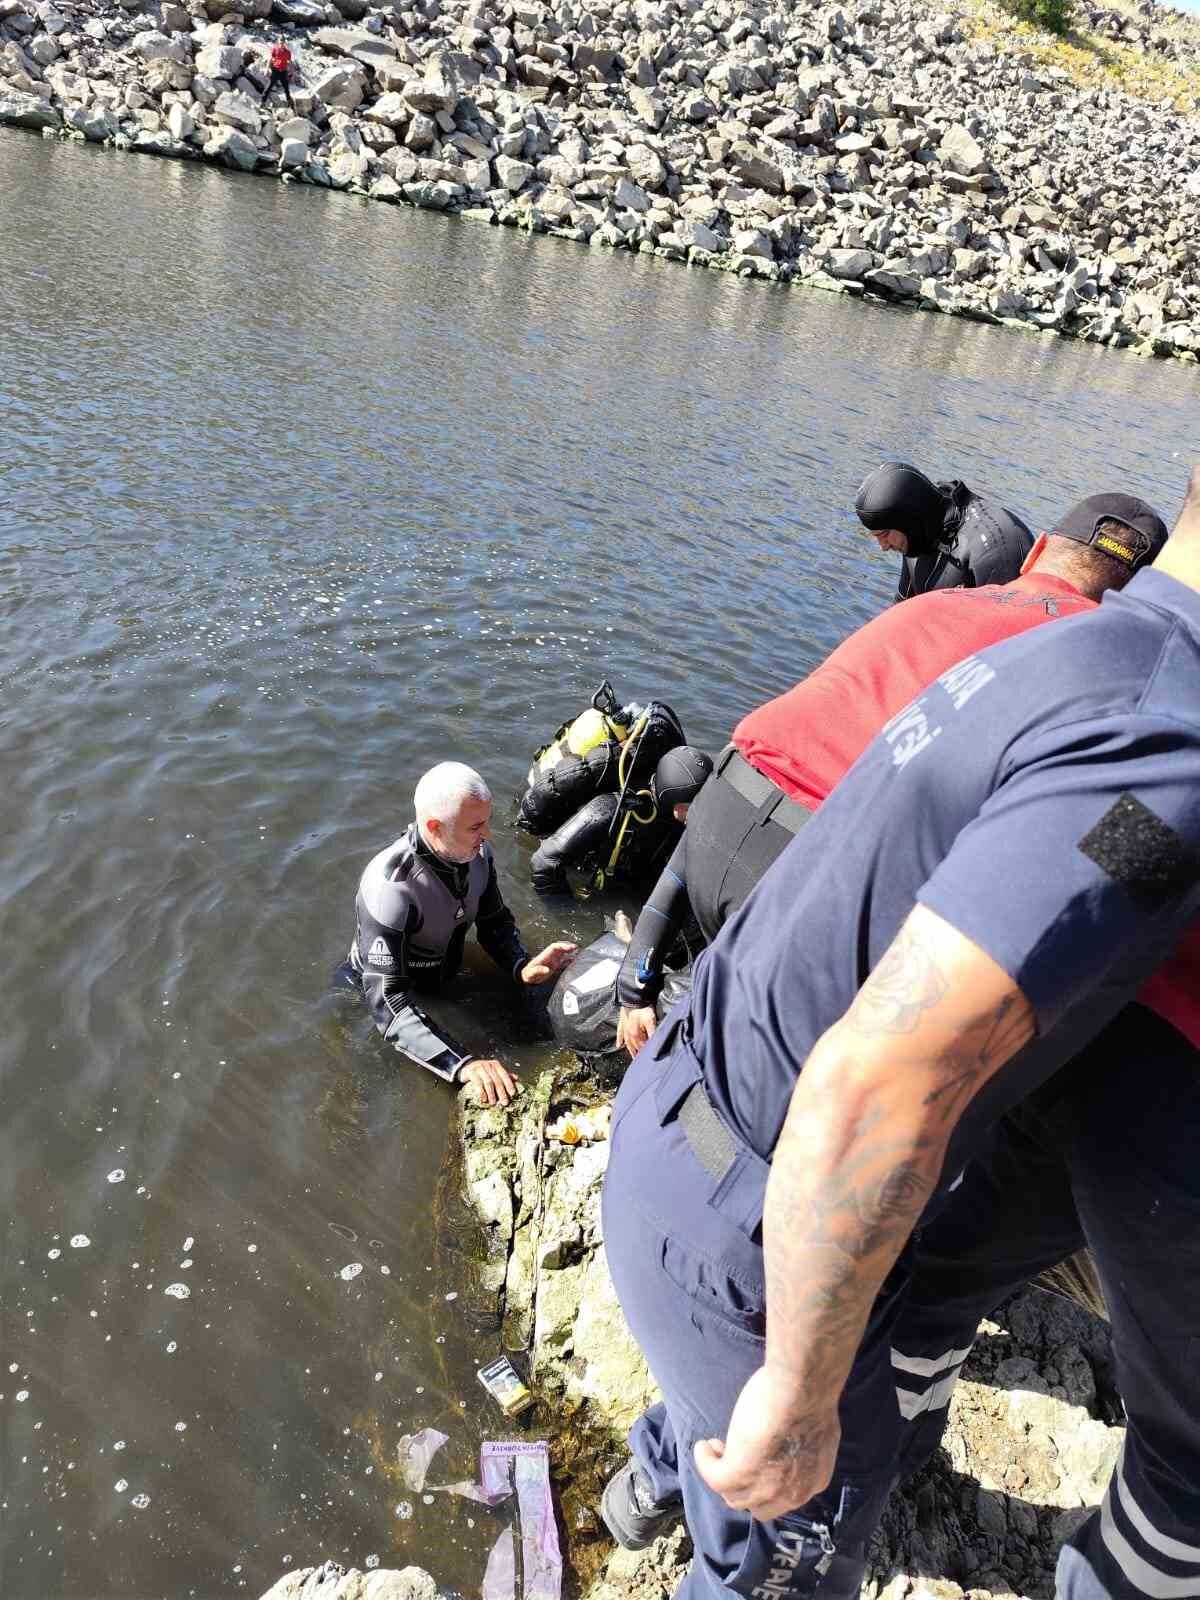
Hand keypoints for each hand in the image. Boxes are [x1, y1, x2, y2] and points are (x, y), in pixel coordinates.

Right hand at [460, 1059, 520, 1106]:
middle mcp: (489, 1066)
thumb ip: (503, 1075)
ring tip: (493, 1103)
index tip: (512, 1094)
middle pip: (497, 1080)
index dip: (509, 1084)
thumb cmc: (482, 1071)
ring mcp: (480, 1068)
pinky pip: (478, 1083)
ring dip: (492, 1094)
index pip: (505, 1075)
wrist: (466, 1066)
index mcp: (496, 1065)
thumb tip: (516, 1078)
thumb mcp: (493, 1071)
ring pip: (488, 1082)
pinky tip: (483, 1099)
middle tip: (504, 1103)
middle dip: (501, 1092)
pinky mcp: (471, 1072)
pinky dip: (481, 1092)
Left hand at [520, 941, 577, 984]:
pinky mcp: (555, 965)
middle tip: (576, 947)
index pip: (555, 947)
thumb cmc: (528, 975)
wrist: (528, 978)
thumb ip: (538, 970)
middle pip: (560, 947)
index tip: (570, 947)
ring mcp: (553, 960)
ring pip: (563, 953)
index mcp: (545, 956)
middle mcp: (550, 956)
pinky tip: (574, 960)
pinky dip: (569, 959)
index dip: (563, 946)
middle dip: (568, 946)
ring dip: (569, 951)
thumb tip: (546, 969)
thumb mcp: (531, 973)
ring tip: (578, 951)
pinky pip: (563, 960)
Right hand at [616, 1004, 656, 1056]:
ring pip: (627, 1043)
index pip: (642, 1047)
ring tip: (632, 1057)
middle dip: (638, 1054)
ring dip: (630, 1050)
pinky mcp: (622, 1022)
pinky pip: (619, 1034)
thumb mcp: (651, 1022)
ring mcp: (624, 1028)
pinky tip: (619, 1045)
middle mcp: (629, 1033)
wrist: (634, 997)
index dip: (646, 1053)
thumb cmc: (643, 1008)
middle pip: (634, 1047)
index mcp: (636, 1034)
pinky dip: (619, 1040)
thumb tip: (654, 1044)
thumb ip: (652, 1034)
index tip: (648, 1059)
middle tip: (640, 1061)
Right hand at [694, 1365, 839, 1520]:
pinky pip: (714, 1478)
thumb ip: (803, 1447)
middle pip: (759, 1506)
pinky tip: (704, 1446)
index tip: (758, 1455)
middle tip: (736, 1455)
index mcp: (813, 1481)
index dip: (766, 1479)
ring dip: (722, 1474)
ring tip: (716, 1446)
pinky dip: (705, 1463)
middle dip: (745, 1485)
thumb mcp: (815, 1431)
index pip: (784, 1497)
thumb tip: (792, 1444)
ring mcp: (765, 1487)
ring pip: (735, 1498)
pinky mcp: (740, 1472)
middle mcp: (791, 1493)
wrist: (802, 1388)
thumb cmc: (811, 1395)